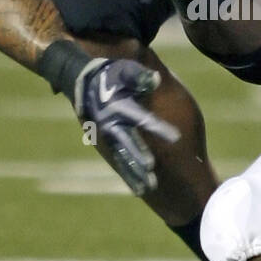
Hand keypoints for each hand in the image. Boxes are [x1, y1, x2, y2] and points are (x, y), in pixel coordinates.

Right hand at [75, 57, 179, 196]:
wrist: (84, 83)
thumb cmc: (111, 75)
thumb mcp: (124, 71)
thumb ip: (139, 77)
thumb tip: (155, 80)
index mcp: (119, 107)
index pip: (142, 119)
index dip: (158, 128)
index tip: (176, 138)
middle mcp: (112, 126)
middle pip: (129, 146)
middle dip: (140, 161)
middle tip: (152, 178)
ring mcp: (109, 137)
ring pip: (123, 159)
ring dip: (134, 173)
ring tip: (147, 188)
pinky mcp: (109, 144)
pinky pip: (120, 161)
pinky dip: (129, 174)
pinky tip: (140, 189)